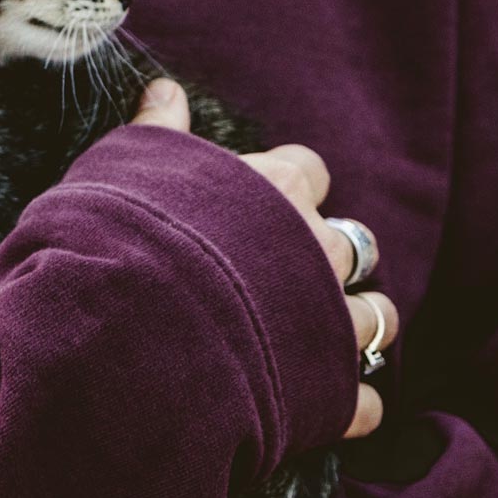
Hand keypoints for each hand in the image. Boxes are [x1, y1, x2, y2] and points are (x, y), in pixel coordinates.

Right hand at [132, 77, 388, 441]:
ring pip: (378, 317)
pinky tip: (330, 410)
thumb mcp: (125, 167)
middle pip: (354, 244)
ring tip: (328, 342)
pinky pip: (364, 402)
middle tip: (293, 278)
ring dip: (358, 326)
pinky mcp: (328, 392)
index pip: (306, 171)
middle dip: (331, 259)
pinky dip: (351, 406)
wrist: (126, 330)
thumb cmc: (120, 239)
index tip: (262, 205)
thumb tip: (163, 87)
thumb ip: (155, 131)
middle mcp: (315, 250)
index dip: (287, 188)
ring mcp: (328, 321)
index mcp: (273, 190)